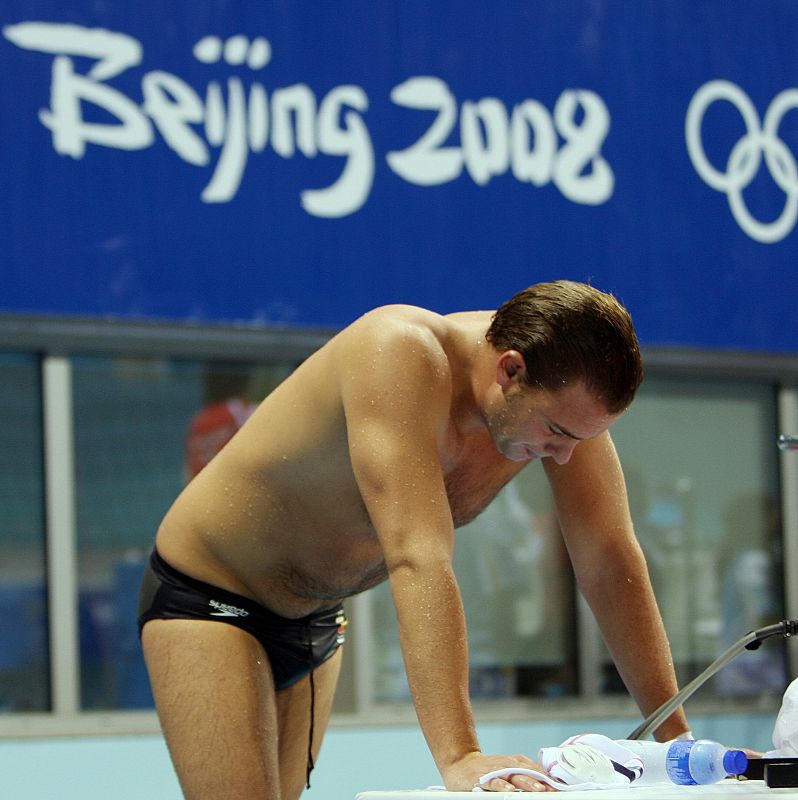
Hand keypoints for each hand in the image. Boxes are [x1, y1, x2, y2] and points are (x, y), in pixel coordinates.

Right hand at [441, 751, 557, 791]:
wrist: (458, 764)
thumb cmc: (484, 770)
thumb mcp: (503, 770)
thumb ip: (520, 774)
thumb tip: (544, 782)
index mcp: (511, 763)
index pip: (532, 767)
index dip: (546, 776)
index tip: (560, 785)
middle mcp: (504, 764)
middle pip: (525, 770)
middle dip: (540, 779)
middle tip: (554, 788)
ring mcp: (492, 770)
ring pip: (511, 774)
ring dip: (526, 781)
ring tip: (538, 789)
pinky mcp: (479, 778)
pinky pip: (491, 781)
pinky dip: (501, 785)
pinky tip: (509, 790)